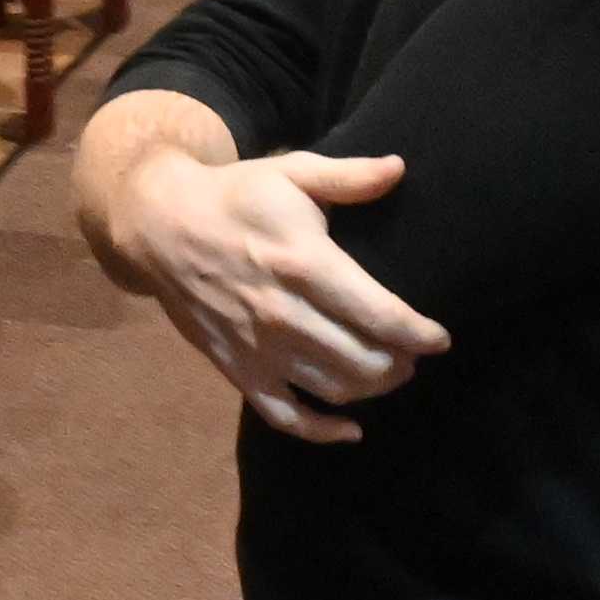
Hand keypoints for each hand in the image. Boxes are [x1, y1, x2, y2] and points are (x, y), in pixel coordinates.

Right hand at [83, 139, 446, 445]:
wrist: (160, 225)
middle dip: (402, 363)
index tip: (440, 338)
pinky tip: (351, 429)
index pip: (379, 314)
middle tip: (413, 352)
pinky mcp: (236, 368)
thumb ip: (349, 176)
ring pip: (333, 389)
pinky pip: (284, 416)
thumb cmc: (235, 196)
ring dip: (372, 389)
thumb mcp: (291, 172)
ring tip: (387, 371)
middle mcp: (284, 313)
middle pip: (364, 361)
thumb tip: (400, 168)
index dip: (419, 333)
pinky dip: (321, 431)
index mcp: (304, 263)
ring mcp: (258, 347)